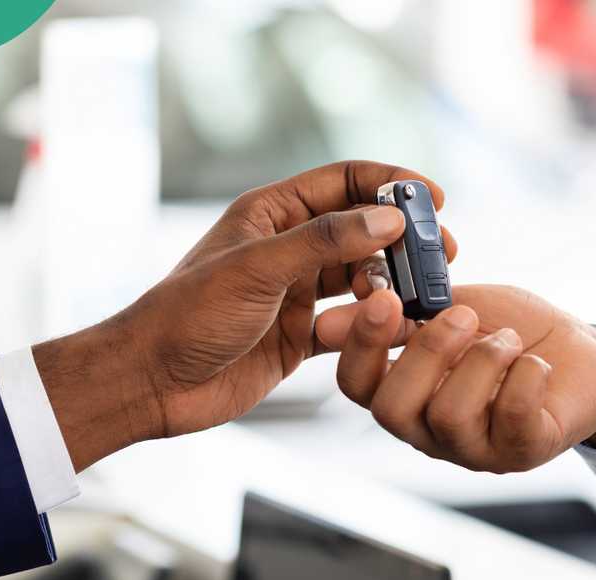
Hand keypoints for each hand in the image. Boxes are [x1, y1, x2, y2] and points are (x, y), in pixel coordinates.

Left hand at [33, 161, 456, 470]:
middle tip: (442, 254)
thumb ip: (325, 242)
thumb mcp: (257, 269)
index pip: (345, 181)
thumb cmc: (188, 316)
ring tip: (422, 297)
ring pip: (362, 276)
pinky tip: (399, 330)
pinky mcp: (299, 335)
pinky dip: (376, 325)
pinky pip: (351, 323)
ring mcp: (295, 292)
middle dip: (404, 240)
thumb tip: (388, 220)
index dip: (392, 185)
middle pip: (363, 229)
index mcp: (272, 214)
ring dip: (393, 283)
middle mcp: (288, 247)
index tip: (434, 200)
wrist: (152, 383)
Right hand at [314, 285, 595, 473]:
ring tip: (510, 339)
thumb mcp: (456, 308)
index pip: (356, 385)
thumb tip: (330, 320)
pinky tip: (535, 364)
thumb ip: (403, 314)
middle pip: (392, 411)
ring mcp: (474, 448)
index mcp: (406, 391)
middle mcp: (430, 429)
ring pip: (449, 416)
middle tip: (464, 315)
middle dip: (426, 352)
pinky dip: (524, 378)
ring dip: (483, 361)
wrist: (586, 353)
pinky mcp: (522, 451)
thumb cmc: (514, 330)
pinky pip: (510, 419)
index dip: (362, 345)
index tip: (386, 299)